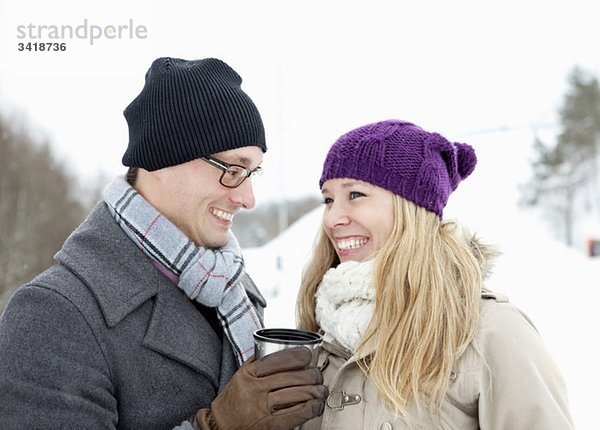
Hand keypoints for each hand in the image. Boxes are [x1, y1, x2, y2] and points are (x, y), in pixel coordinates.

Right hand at [194, 347, 326, 429]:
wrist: (219, 427)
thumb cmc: (233, 401)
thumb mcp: (240, 377)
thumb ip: (256, 364)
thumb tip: (280, 350)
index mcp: (247, 375)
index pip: (275, 361)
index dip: (296, 356)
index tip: (307, 355)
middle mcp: (254, 390)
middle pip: (291, 378)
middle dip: (311, 375)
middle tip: (318, 375)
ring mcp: (262, 408)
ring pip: (297, 394)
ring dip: (315, 391)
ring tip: (321, 390)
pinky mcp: (269, 426)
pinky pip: (296, 414)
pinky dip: (311, 408)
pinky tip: (316, 405)